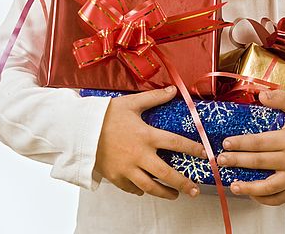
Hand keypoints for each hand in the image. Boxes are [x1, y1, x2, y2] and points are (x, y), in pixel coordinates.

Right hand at [95, 85, 205, 199]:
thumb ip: (155, 98)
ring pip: (150, 187)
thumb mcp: (132, 103)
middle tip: (195, 189)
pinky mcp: (115, 177)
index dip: (192, 149)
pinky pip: (132, 188)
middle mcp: (139, 155)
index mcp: (146, 135)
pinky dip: (142, 190)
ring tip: (175, 195)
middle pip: (166, 174)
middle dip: (183, 183)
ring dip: (165, 193)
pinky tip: (147, 189)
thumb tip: (173, 90)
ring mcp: (126, 169)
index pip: (176, 143)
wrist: (80, 130)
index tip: (204, 154)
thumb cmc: (107, 115)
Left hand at [216, 89, 284, 205]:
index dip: (241, 143)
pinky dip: (265, 199)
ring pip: (270, 186)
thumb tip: (261, 95)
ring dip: (249, 188)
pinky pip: (280, 198)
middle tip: (221, 160)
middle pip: (260, 163)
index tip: (226, 143)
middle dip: (238, 161)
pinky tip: (251, 194)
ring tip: (233, 186)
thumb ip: (280, 98)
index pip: (260, 142)